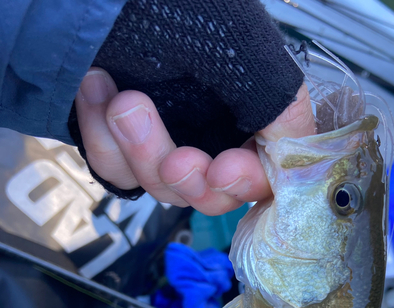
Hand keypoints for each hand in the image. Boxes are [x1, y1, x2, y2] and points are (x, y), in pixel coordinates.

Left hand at [75, 68, 314, 214]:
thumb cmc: (190, 11)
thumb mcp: (252, 57)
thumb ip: (282, 113)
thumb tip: (289, 161)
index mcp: (250, 128)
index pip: (259, 179)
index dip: (244, 184)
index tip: (223, 168)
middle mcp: (212, 142)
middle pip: (206, 196)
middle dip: (187, 179)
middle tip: (175, 158)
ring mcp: (167, 145)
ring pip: (158, 186)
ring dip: (139, 153)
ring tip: (121, 104)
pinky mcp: (124, 145)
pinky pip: (114, 168)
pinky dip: (102, 140)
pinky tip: (97, 93)